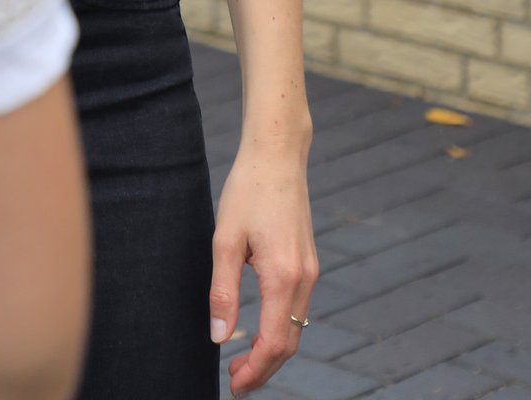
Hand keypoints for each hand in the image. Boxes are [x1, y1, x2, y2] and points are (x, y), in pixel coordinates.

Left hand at [209, 136, 318, 394]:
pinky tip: (259, 329)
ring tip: (242, 360)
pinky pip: (298, 309)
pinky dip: (281, 329)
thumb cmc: (248, 191)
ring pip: (296, 328)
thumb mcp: (225, 240)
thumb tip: (219, 337)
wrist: (277, 154)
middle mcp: (304, 279)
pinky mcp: (308, 261)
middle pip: (289, 343)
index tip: (233, 385)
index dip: (254, 371)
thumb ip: (223, 292)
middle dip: (263, 369)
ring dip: (272, 351)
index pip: (274, 344)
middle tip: (235, 381)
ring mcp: (310, 270)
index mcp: (284, 277)